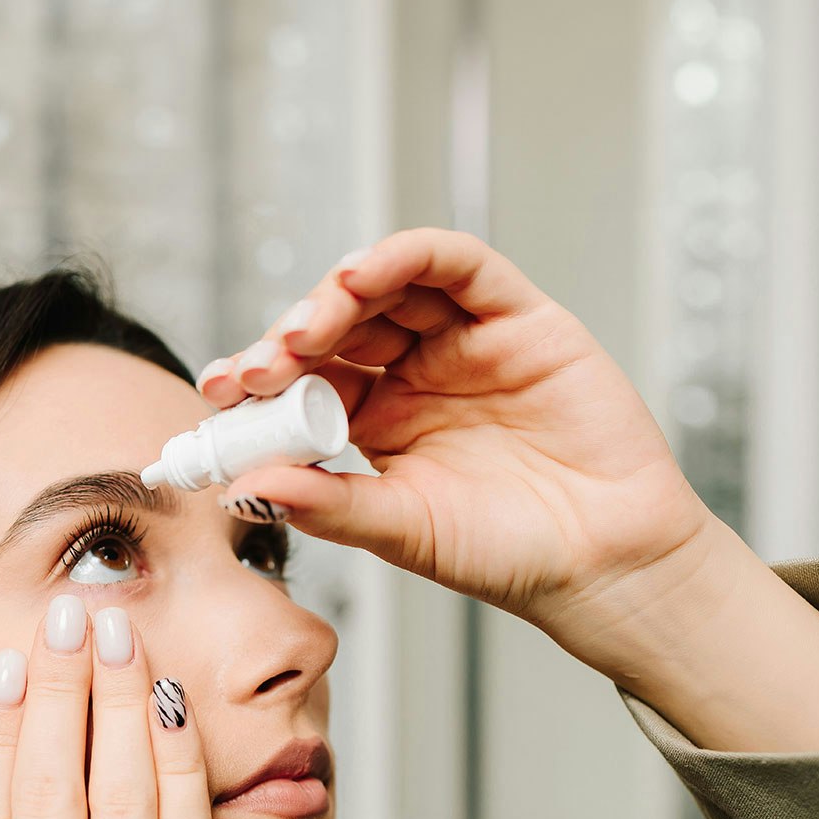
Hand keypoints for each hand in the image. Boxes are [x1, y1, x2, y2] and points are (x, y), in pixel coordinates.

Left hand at [200, 227, 717, 657]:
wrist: (602, 561)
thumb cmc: (507, 553)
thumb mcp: (401, 531)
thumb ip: (328, 505)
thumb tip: (245, 487)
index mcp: (378, 425)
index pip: (304, 383)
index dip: (258, 381)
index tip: (217, 395)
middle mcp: (415, 375)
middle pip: (336, 328)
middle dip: (285, 340)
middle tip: (253, 371)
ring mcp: (464, 342)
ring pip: (387, 287)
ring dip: (334, 295)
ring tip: (302, 330)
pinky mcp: (518, 317)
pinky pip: (457, 265)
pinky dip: (405, 257)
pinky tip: (361, 276)